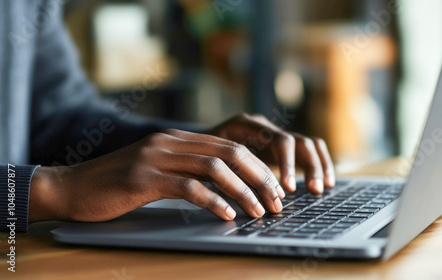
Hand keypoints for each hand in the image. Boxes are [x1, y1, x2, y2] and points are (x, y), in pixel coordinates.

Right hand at [29, 129, 285, 222]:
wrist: (72, 186)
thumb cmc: (116, 184)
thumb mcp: (156, 171)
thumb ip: (185, 171)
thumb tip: (223, 188)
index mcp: (177, 139)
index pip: (230, 147)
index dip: (258, 168)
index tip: (274, 189)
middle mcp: (170, 142)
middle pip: (230, 153)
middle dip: (259, 178)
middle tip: (277, 201)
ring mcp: (156, 157)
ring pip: (214, 168)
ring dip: (243, 191)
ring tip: (259, 211)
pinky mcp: (143, 178)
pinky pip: (188, 187)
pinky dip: (213, 201)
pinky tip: (227, 215)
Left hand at [207, 113, 334, 193]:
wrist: (193, 145)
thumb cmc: (197, 155)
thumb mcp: (208, 160)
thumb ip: (226, 171)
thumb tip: (242, 194)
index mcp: (247, 124)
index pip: (279, 140)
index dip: (287, 164)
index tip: (288, 187)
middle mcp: (264, 126)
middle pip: (297, 141)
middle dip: (309, 167)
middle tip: (313, 190)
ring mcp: (274, 134)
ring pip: (308, 144)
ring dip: (318, 166)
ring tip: (320, 189)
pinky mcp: (282, 147)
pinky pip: (309, 151)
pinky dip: (319, 165)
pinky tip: (325, 184)